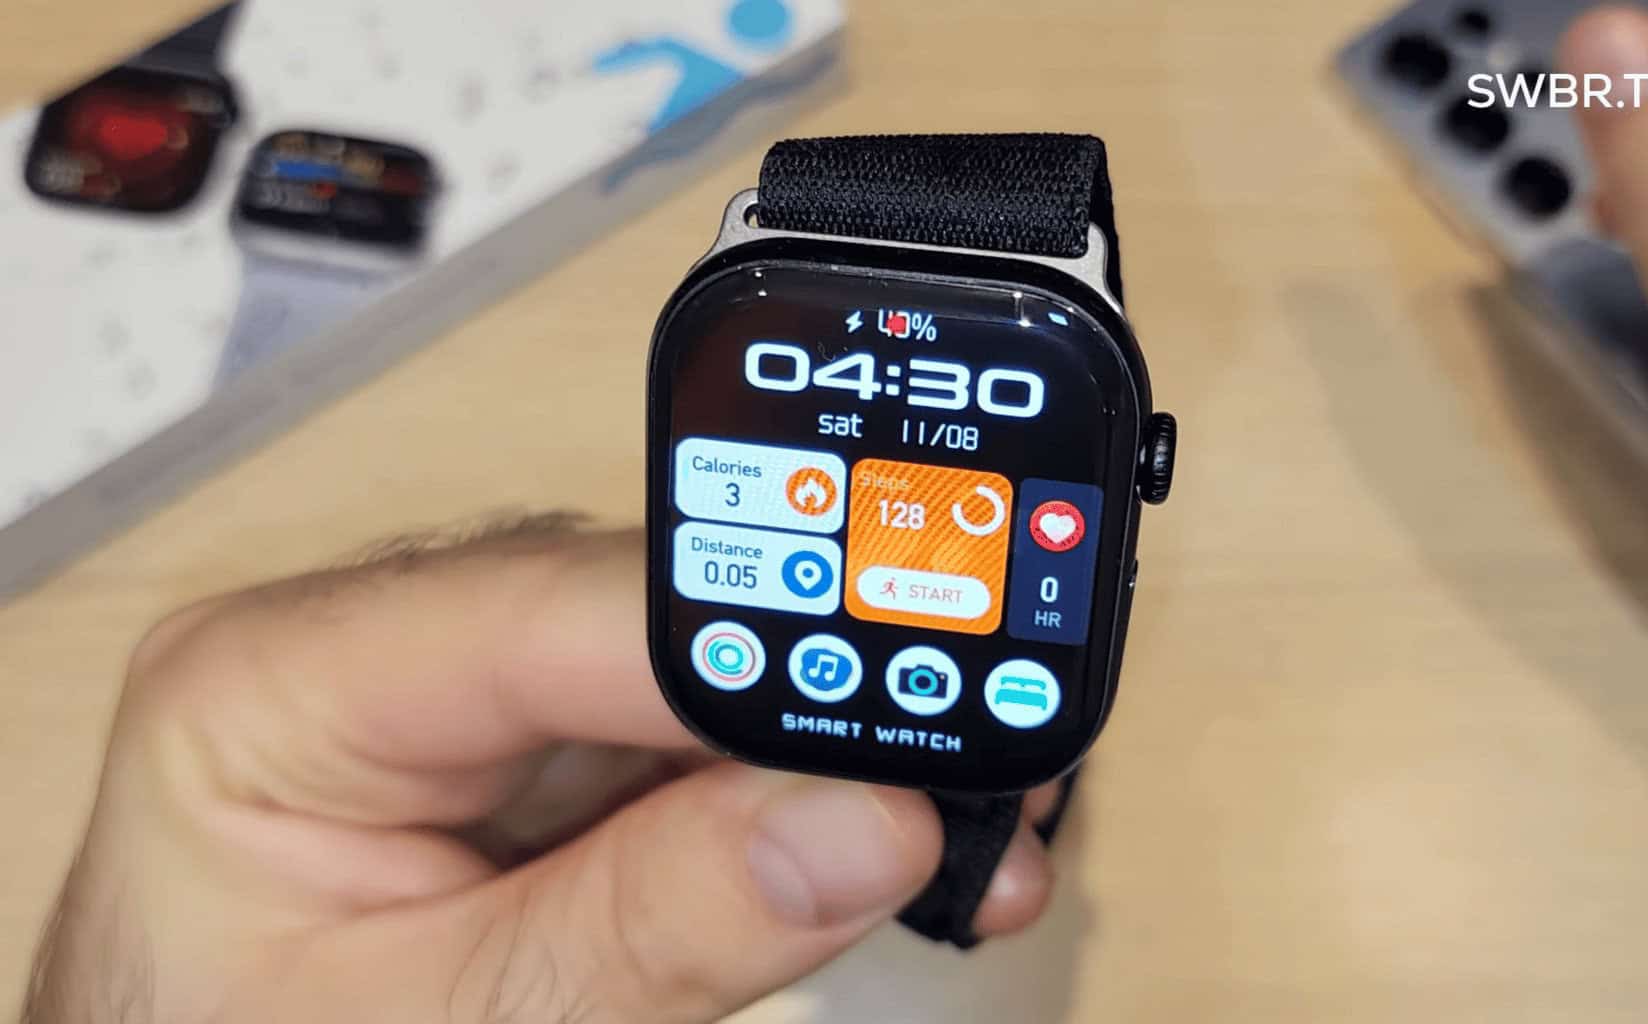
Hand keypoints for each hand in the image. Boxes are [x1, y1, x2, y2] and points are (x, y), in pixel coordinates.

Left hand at [24, 523, 1057, 1022]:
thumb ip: (642, 930)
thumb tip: (860, 822)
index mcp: (283, 683)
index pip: (541, 610)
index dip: (740, 644)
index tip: (903, 703)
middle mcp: (390, 657)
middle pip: (646, 624)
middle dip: (821, 703)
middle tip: (984, 749)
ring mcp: (477, 714)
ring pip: (704, 687)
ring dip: (842, 761)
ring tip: (975, 825)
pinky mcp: (546, 773)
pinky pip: (703, 759)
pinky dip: (808, 807)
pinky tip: (902, 842)